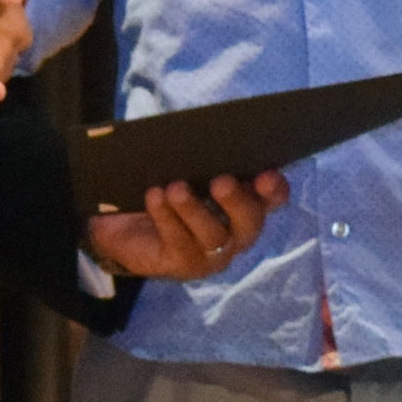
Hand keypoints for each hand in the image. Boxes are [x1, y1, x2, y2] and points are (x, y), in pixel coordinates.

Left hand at [87, 171, 289, 282]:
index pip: (274, 197)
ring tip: (175, 188)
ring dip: (194, 210)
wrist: (127, 227)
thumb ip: (203, 159)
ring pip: (213, 235)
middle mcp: (238, 231)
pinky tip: (155, 196)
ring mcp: (214, 253)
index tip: (265, 175)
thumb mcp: (188, 170)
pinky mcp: (185, 265)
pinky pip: (179, 242)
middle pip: (250, 221)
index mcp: (247, 202)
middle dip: (237, 201)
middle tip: (220, 182)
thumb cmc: (168, 188)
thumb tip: (202, 137)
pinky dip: (166, 217)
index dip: (274, 188)